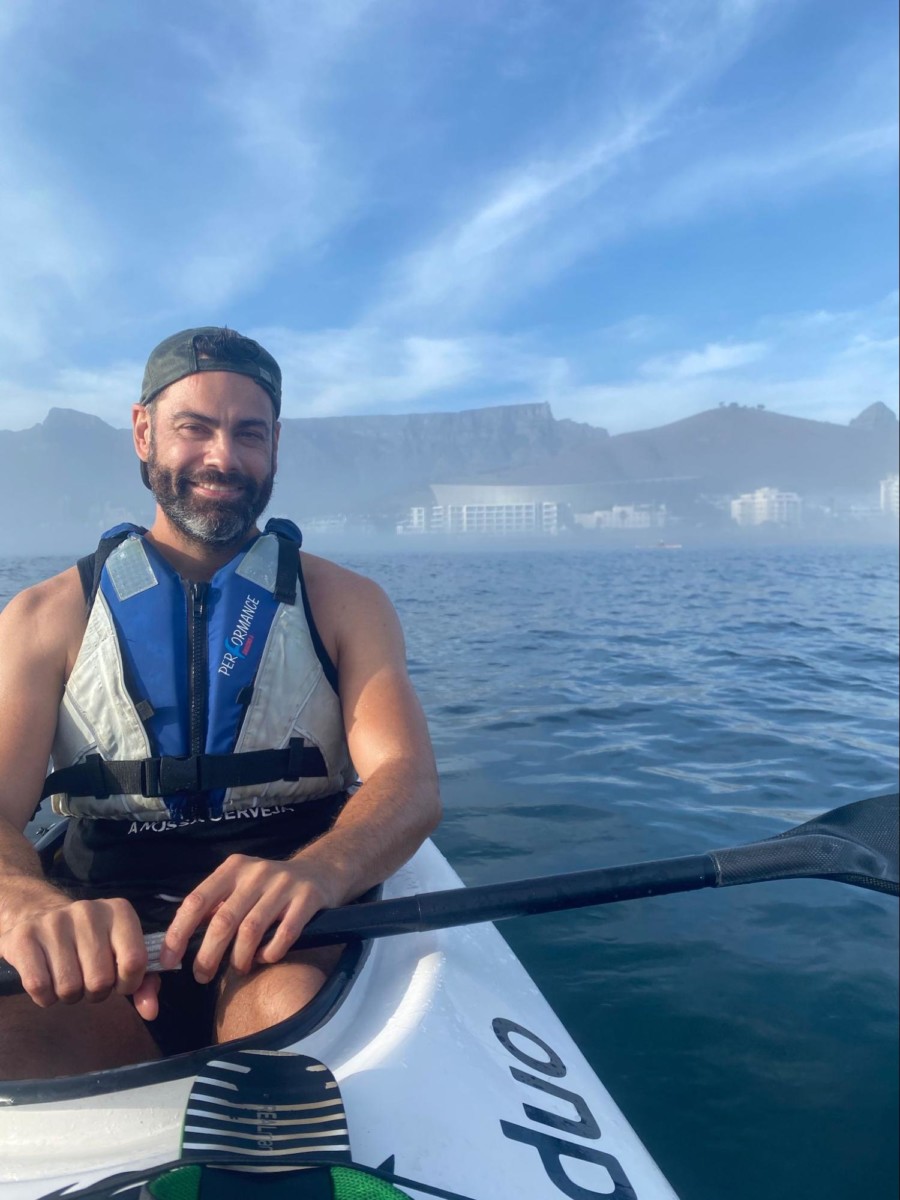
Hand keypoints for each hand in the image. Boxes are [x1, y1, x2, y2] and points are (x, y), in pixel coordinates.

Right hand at [0, 894, 159, 1017]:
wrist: (39, 915)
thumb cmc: (90, 942)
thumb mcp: (122, 953)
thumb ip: (144, 982)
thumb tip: (151, 1011)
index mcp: (120, 911)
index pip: (134, 961)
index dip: (127, 984)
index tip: (118, 982)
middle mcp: (89, 911)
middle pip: (100, 980)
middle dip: (96, 992)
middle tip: (88, 980)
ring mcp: (54, 921)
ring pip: (69, 987)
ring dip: (70, 995)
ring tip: (68, 977)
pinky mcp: (25, 936)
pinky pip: (40, 987)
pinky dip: (45, 997)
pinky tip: (48, 981)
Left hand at [159, 854, 334, 983]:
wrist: (320, 871)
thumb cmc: (270, 887)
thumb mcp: (240, 886)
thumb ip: (215, 907)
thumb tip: (180, 942)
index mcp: (233, 868)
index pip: (196, 900)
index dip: (179, 933)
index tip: (169, 961)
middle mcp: (257, 873)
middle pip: (223, 920)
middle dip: (207, 955)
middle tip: (201, 975)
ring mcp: (284, 884)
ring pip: (251, 930)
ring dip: (239, 958)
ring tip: (238, 968)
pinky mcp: (307, 898)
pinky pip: (284, 935)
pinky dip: (270, 953)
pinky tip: (265, 958)